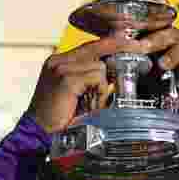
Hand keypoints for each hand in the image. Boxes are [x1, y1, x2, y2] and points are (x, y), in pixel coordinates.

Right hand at [26, 27, 178, 137]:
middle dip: (121, 48)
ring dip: (103, 86)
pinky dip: (99, 92)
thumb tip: (115, 75)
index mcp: (59, 63)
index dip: (113, 44)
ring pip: (99, 65)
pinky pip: (95, 76)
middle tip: (140, 49)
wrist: (38, 137)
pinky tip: (91, 106)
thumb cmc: (58, 122)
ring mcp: (61, 68)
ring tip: (95, 104)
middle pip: (98, 47)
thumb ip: (90, 82)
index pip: (91, 46)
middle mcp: (59, 61)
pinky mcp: (65, 78)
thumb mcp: (76, 97)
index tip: (132, 42)